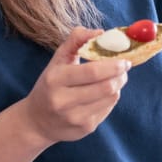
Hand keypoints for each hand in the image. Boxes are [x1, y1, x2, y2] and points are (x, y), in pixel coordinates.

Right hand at [21, 28, 130, 144]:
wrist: (37, 121)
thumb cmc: (50, 84)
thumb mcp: (57, 60)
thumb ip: (76, 40)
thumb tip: (100, 32)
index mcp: (55, 79)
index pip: (92, 72)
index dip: (113, 65)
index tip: (124, 60)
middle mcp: (63, 101)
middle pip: (106, 87)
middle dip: (120, 75)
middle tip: (124, 67)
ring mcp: (75, 117)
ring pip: (110, 98)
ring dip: (117, 85)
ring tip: (114, 78)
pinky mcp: (85, 128)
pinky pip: (108, 109)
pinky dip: (110, 98)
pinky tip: (102, 94)